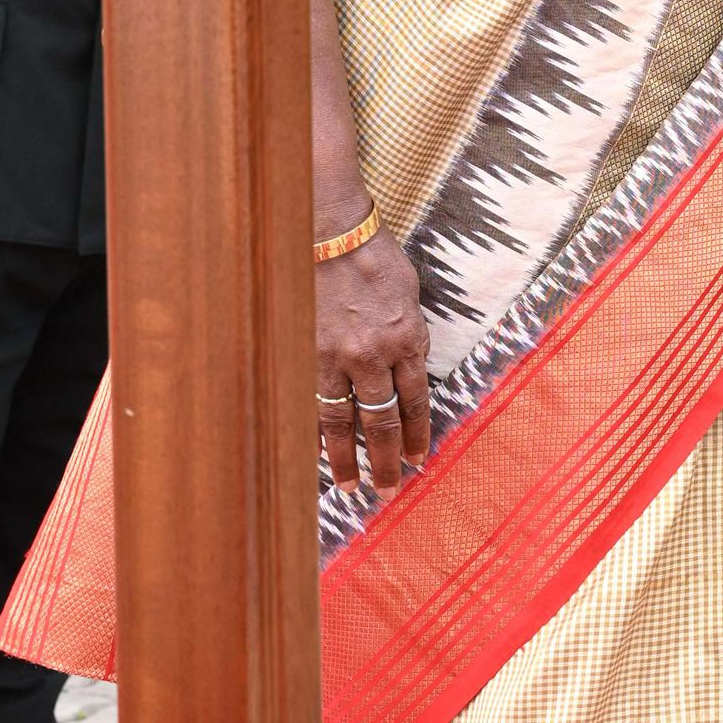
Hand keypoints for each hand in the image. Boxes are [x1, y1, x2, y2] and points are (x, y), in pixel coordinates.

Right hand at [316, 228, 430, 494]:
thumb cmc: (375, 258)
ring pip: (342, 421)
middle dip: (385, 460)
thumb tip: (411, 368)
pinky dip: (314, 428)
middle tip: (388, 489)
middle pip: (382, 421)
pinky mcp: (306, 353)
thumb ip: (412, 336)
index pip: (416, 401)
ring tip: (350, 486)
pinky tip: (315, 450)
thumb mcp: (410, 296)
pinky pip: (312, 400)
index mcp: (408, 340)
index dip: (416, 434)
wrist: (331, 233)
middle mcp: (373, 356)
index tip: (417, 459)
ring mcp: (336, 357)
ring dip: (346, 457)